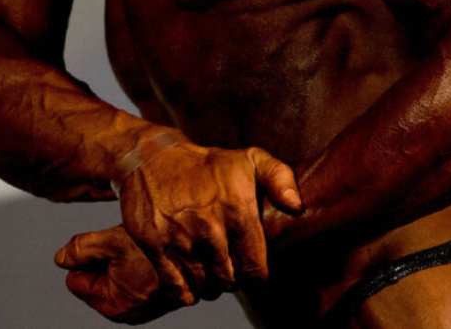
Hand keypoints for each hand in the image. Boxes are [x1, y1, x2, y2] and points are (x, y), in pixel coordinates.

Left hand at [55, 225, 178, 323]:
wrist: (204, 252)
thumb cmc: (160, 248)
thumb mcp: (111, 241)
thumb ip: (80, 249)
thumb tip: (61, 259)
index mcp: (113, 304)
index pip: (75, 280)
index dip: (86, 258)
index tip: (106, 247)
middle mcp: (128, 313)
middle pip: (95, 279)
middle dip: (104, 261)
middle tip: (126, 247)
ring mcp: (143, 308)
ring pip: (114, 277)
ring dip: (121, 261)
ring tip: (141, 251)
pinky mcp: (156, 299)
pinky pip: (132, 279)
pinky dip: (137, 266)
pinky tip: (151, 257)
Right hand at [117, 142, 302, 302]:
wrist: (154, 158)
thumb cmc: (208, 165)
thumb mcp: (250, 159)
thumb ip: (280, 179)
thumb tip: (297, 207)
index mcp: (238, 210)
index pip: (255, 269)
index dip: (255, 274)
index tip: (249, 266)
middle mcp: (209, 228)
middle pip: (229, 281)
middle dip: (232, 279)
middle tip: (228, 266)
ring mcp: (179, 239)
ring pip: (204, 287)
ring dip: (209, 285)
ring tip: (209, 269)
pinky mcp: (154, 246)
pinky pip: (175, 288)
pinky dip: (185, 292)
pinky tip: (189, 279)